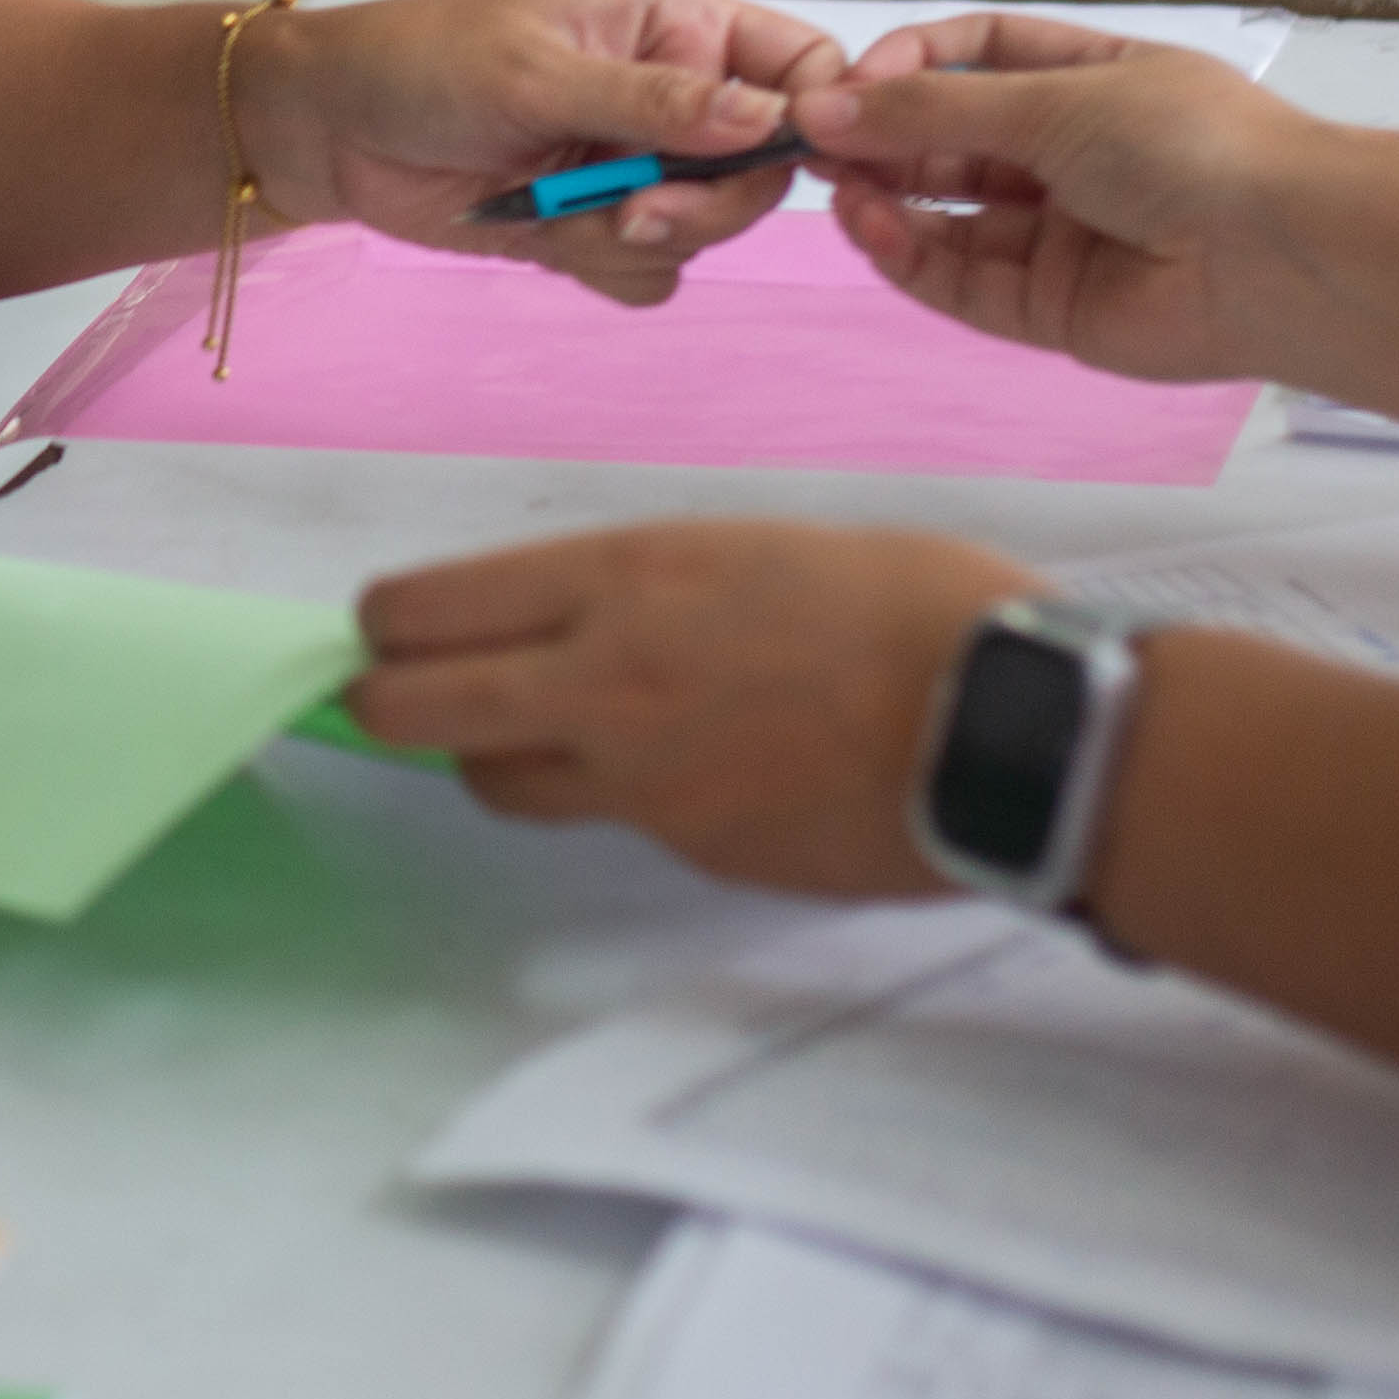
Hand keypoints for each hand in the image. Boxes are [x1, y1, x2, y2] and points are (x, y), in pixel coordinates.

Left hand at [241, 0, 847, 307]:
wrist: (329, 131)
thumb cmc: (421, 63)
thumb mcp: (538, 73)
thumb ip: (653, 103)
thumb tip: (768, 119)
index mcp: (674, 25)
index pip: (798, 65)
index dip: (818, 115)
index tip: (799, 158)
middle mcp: (670, 96)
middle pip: (764, 170)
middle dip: (707, 203)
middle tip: (633, 209)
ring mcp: (636, 164)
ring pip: (705, 231)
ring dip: (639, 237)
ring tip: (559, 211)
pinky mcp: (597, 223)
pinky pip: (651, 273)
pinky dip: (603, 266)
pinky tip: (539, 233)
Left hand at [342, 521, 1030, 896]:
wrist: (1012, 729)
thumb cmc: (912, 602)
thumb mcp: (756, 548)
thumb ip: (651, 588)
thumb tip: (589, 618)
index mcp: (621, 579)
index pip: (420, 610)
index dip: (387, 626)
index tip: (393, 628)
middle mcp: (603, 681)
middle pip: (409, 713)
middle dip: (389, 704)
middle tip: (412, 695)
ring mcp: (641, 782)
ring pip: (496, 784)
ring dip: (500, 758)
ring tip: (564, 729)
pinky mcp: (693, 851)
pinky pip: (617, 822)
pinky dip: (629, 798)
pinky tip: (711, 769)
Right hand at [791, 16, 1317, 388]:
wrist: (1278, 256)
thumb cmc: (1185, 147)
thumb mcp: (1053, 102)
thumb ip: (934, 111)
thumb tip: (828, 107)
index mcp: (1088, 82)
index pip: (980, 56)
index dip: (912, 64)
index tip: (851, 80)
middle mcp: (1071, 155)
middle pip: (952, 140)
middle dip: (882, 138)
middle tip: (808, 143)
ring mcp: (1060, 234)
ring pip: (948, 215)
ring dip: (886, 199)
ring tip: (836, 191)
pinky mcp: (1050, 308)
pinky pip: (964, 282)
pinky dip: (912, 259)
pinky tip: (874, 232)